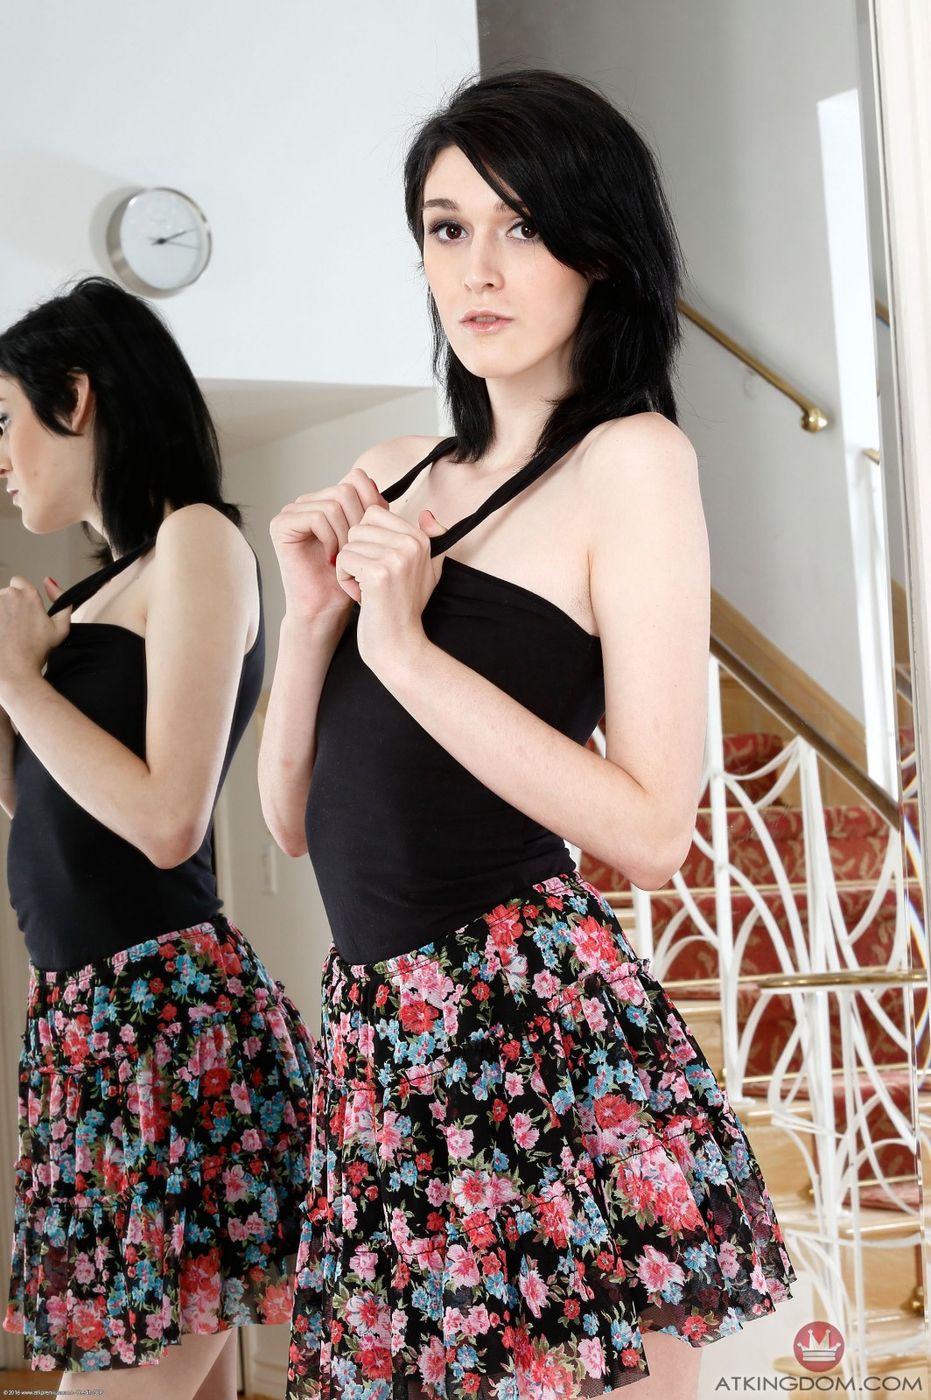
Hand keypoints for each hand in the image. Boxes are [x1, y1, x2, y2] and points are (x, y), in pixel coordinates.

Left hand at [0, 575, 69, 705]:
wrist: (13, 671)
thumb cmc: (36, 653)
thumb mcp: (61, 628)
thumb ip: (62, 600)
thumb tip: (49, 581)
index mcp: (28, 595)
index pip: (19, 582)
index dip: (21, 597)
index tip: (23, 613)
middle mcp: (8, 595)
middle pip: (5, 594)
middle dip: (8, 607)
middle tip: (14, 628)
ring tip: (4, 634)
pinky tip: (0, 635)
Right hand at [270, 467, 388, 620]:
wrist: (327, 607)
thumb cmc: (349, 578)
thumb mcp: (369, 538)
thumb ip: (372, 509)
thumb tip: (374, 481)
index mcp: (327, 500)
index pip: (356, 478)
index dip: (371, 503)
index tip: (373, 535)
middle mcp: (307, 501)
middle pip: (346, 489)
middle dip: (359, 522)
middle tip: (357, 550)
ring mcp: (292, 511)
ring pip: (334, 503)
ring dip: (346, 534)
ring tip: (345, 557)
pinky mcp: (281, 525)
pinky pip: (316, 516)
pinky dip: (330, 538)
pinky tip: (331, 558)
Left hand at [335, 504, 447, 673]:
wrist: (399, 645)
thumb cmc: (404, 609)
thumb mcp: (426, 572)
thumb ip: (429, 540)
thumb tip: (427, 514)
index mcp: (420, 538)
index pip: (373, 514)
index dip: (367, 540)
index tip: (379, 566)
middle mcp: (412, 543)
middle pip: (358, 527)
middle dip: (356, 553)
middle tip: (371, 580)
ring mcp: (396, 557)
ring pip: (348, 543)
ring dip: (350, 568)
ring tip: (367, 589)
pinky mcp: (378, 573)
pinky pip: (343, 559)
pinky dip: (345, 580)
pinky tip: (361, 596)